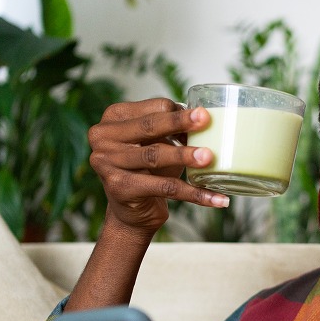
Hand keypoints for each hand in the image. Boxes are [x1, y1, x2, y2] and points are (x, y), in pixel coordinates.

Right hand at [88, 99, 229, 233]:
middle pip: (149, 126)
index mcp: (114, 117)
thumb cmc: (148, 170)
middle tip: (206, 120)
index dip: (180, 114)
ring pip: (154, 155)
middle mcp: (103, 137)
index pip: (154, 108)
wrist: (132, 212)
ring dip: (185, 156)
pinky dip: (193, 193)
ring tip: (210, 158)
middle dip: (180, 123)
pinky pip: (164, 188)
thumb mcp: (156, 143)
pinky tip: (216, 199)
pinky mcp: (119, 188)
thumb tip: (204, 119)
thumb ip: (171, 129)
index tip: (204, 117)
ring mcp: (106, 163)